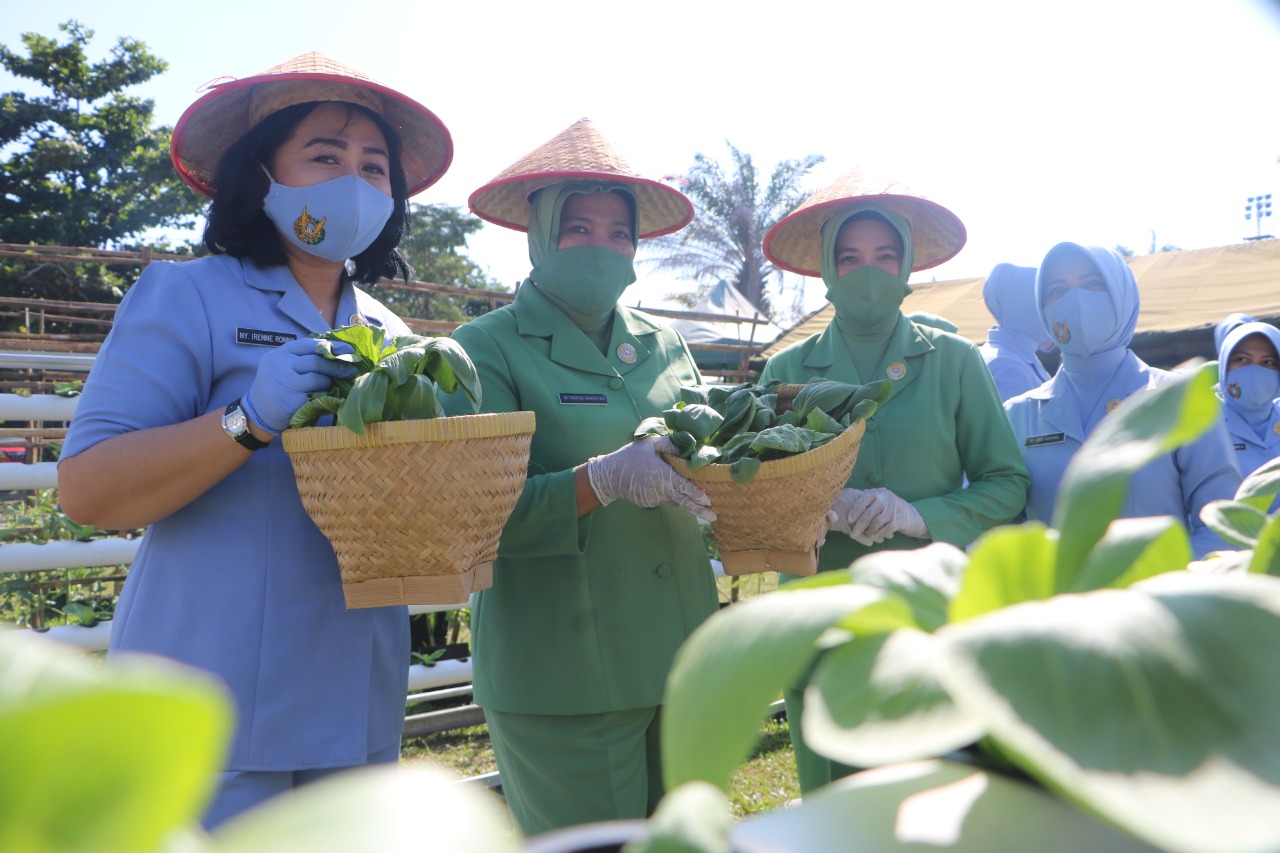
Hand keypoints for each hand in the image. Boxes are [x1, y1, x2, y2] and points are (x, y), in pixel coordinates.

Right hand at [242, 338, 356, 434]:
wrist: (257, 412)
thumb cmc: (277, 386)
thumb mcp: (283, 366)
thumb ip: (303, 358)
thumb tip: (337, 352)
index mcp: (279, 354)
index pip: (308, 344)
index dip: (331, 346)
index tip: (348, 350)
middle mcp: (279, 366)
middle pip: (316, 362)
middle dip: (336, 365)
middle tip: (350, 369)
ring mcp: (283, 383)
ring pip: (317, 379)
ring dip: (329, 383)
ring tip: (331, 385)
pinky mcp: (290, 401)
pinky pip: (315, 396)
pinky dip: (324, 396)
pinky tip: (326, 397)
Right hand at [586, 435, 715, 521]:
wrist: (608, 475)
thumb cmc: (628, 456)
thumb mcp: (648, 443)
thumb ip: (668, 444)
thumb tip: (685, 449)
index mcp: (660, 473)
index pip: (683, 486)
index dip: (697, 494)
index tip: (708, 501)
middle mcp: (658, 488)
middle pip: (683, 501)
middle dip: (699, 510)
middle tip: (714, 516)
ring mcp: (653, 498)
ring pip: (674, 500)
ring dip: (683, 499)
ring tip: (696, 500)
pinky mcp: (648, 503)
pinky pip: (663, 500)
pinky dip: (668, 495)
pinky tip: (663, 487)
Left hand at [826, 487, 927, 545]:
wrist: (911, 515)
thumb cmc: (890, 507)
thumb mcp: (880, 498)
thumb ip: (867, 497)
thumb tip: (848, 497)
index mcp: (878, 493)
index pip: (863, 501)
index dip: (854, 511)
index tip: (849, 520)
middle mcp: (885, 500)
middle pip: (868, 514)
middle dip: (859, 526)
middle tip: (852, 534)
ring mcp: (893, 511)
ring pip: (875, 523)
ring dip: (868, 532)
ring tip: (864, 537)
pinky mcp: (899, 521)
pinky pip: (885, 530)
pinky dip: (878, 535)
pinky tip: (874, 538)